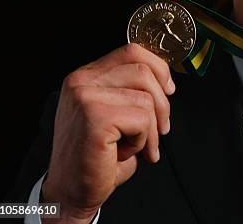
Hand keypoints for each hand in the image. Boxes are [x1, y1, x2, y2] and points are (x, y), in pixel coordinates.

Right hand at [40, 43, 174, 222]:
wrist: (73, 191)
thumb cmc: (99, 155)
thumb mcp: (115, 112)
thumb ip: (130, 89)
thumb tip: (167, 80)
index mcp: (86, 76)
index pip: (132, 51)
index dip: (159, 68)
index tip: (169, 90)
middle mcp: (81, 81)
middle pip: (144, 71)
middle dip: (163, 105)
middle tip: (160, 131)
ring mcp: (85, 97)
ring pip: (147, 98)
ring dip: (151, 128)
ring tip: (137, 145)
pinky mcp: (94, 117)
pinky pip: (142, 119)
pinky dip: (143, 140)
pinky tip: (124, 152)